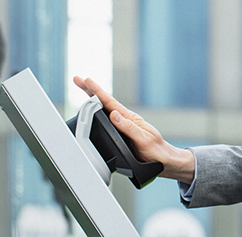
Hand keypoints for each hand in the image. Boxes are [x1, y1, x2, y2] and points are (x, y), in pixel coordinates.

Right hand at [72, 76, 195, 183]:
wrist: (163, 161)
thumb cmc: (156, 150)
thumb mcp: (143, 139)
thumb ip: (129, 127)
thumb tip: (114, 115)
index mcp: (130, 118)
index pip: (110, 102)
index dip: (97, 91)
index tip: (87, 81)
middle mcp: (125, 120)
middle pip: (105, 102)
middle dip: (90, 90)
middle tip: (78, 80)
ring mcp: (123, 126)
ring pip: (105, 109)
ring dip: (93, 99)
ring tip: (83, 89)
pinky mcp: (121, 133)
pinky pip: (106, 120)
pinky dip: (98, 112)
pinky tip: (94, 110)